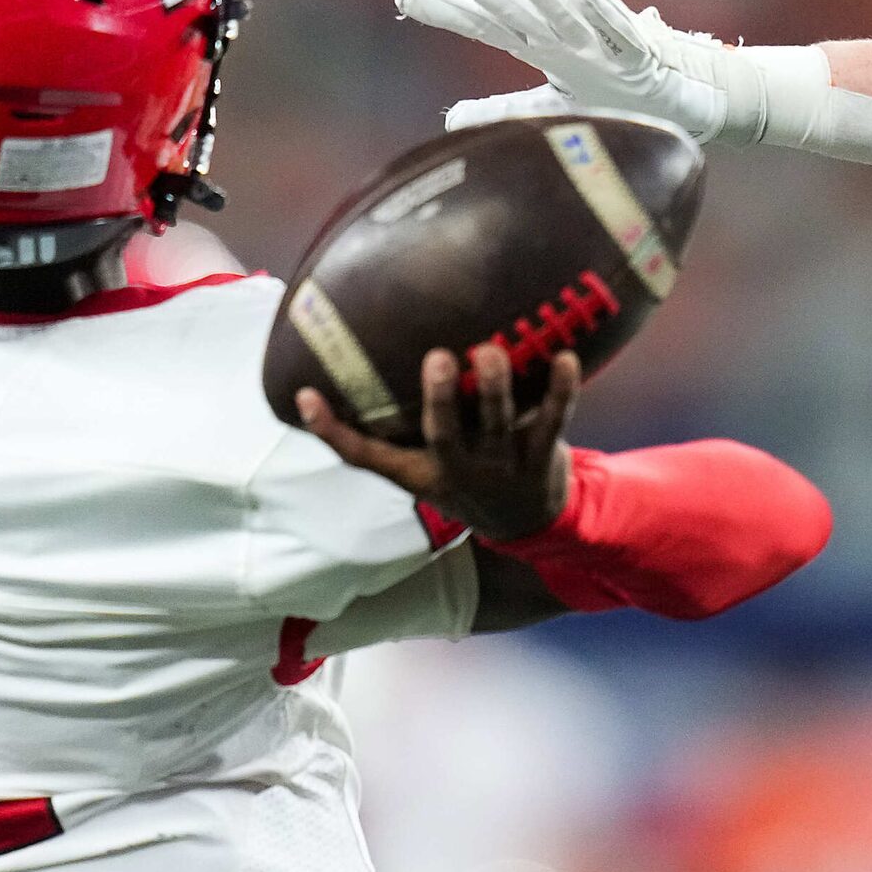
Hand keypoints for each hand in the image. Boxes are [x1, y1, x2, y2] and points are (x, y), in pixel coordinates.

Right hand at [298, 344, 578, 541]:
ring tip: (492, 350)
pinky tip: (565, 357)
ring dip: (498, 386)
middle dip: (442, 398)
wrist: (526, 521)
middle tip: (438, 358)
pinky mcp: (542, 452)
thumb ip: (392, 431)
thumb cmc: (463, 475)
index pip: (367, 457)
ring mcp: (503, 464)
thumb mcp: (421, 467)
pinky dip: (560, 390)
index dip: (332, 431)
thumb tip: (331, 380)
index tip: (306, 397)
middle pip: (445, 434)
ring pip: (500, 423)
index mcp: (421, 471)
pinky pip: (554, 419)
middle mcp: (460, 468)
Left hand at [397, 0, 733, 141]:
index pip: (488, 24)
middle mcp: (568, 38)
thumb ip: (506, 109)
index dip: (449, 11)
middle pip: (517, 7)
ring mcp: (604, 44)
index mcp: (544, 47)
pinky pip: (623, 32)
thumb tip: (451, 118)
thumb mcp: (554, 106)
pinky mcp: (643, 57)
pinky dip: (605, 13)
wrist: (688, 98)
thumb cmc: (620, 94)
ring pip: (567, 11)